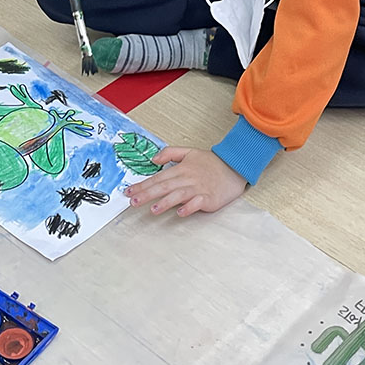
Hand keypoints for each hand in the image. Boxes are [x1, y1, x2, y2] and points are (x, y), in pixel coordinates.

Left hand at [124, 147, 246, 216]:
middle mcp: (188, 179)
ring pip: (179, 195)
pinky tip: (180, 213)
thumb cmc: (211, 162)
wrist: (235, 167)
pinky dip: (189, 208)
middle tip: (133, 201)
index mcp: (181, 169)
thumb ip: (170, 153)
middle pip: (164, 187)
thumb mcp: (189, 152)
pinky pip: (198, 203)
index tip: (129, 191)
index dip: (142, 185)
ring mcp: (198, 189)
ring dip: (165, 202)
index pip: (158, 178)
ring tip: (153, 209)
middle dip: (147, 194)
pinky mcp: (209, 198)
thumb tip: (153, 159)